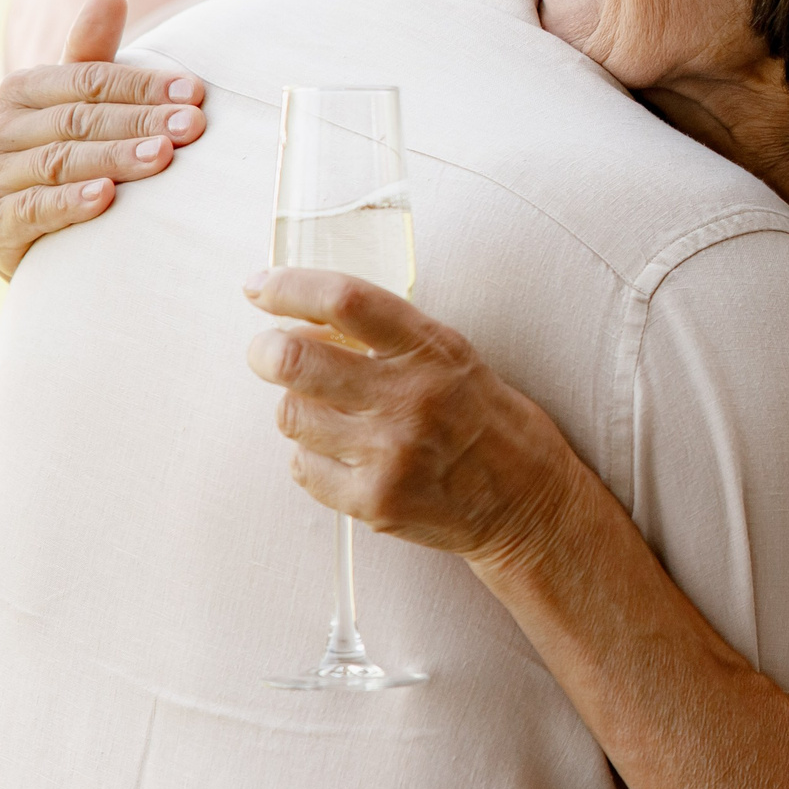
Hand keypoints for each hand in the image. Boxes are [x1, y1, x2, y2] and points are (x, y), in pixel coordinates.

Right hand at [0, 0, 206, 279]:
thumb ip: (94, 56)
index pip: (88, 80)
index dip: (143, 85)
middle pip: (80, 119)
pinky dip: (72, 202)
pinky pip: (35, 208)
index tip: (195, 92)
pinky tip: (107, 198)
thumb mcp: (78, 104)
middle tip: (193, 127)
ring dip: (115, 157)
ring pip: (62, 161)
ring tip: (163, 157)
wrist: (30, 233)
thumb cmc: (66, 153)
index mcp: (22, 90)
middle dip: (141, 121)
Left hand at [244, 267, 583, 562]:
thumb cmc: (487, 420)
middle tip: (266, 351)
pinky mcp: (375, 501)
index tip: (258, 286)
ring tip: (327, 414)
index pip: (346, 301)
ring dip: (297, 408)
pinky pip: (302, 467)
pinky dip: (311, 458)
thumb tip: (305, 322)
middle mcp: (410, 398)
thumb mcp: (454, 358)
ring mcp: (390, 453)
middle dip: (265, 350)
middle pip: (296, 359)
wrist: (529, 503)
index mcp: (433, 349)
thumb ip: (390, 340)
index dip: (289, 287)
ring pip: (290, 415)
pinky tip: (344, 457)